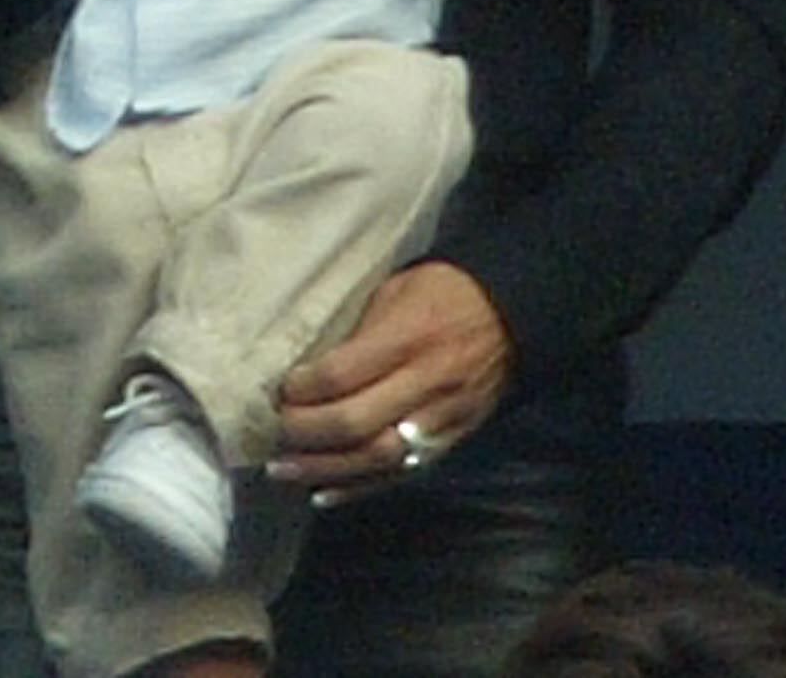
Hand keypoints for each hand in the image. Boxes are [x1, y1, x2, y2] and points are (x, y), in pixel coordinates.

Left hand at [269, 261, 513, 503]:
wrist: (509, 313)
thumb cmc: (439, 293)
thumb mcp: (392, 293)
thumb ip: (356, 335)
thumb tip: (306, 370)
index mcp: (407, 339)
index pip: (343, 375)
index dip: (303, 388)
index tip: (279, 390)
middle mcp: (426, 384)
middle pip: (358, 422)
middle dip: (308, 431)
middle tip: (276, 427)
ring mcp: (442, 419)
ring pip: (378, 458)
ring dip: (325, 468)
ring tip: (283, 470)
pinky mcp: (453, 441)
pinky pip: (403, 473)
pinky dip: (360, 487)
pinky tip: (323, 492)